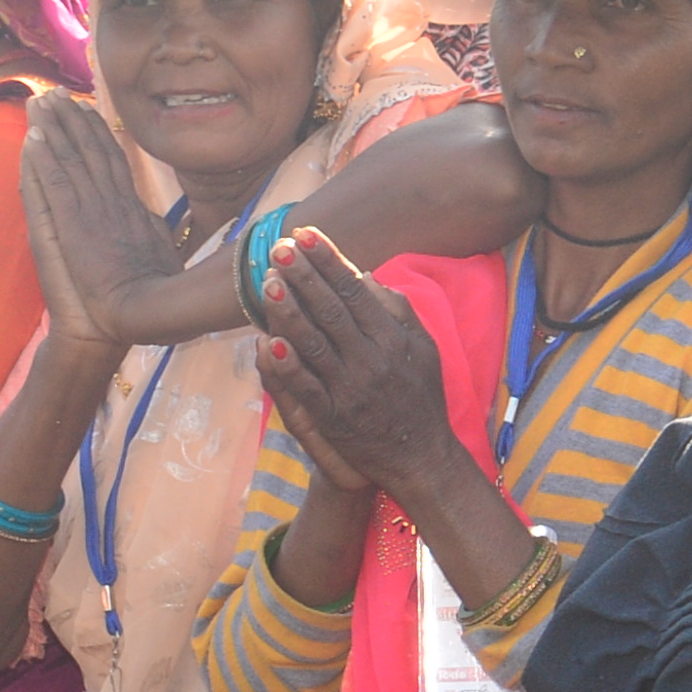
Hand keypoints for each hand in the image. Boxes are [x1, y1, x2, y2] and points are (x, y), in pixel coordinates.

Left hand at [12, 88, 195, 350]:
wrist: (142, 312)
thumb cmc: (153, 295)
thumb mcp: (159, 252)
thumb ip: (151, 230)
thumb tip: (151, 218)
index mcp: (132, 207)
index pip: (112, 160)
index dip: (97, 133)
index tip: (86, 109)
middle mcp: (112, 200)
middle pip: (91, 150)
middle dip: (73, 119)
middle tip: (58, 93)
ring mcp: (91, 209)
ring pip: (71, 158)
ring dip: (55, 128)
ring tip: (41, 103)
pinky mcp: (71, 223)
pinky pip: (54, 182)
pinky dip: (43, 157)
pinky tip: (34, 136)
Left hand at [253, 228, 463, 500]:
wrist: (421, 456)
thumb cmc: (420, 396)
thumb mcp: (423, 348)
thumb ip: (397, 310)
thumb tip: (365, 275)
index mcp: (393, 339)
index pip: (356, 291)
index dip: (329, 261)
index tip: (306, 234)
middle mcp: (373, 360)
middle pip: (332, 311)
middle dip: (305, 277)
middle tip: (279, 248)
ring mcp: (352, 390)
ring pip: (315, 344)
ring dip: (289, 312)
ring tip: (268, 281)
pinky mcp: (334, 418)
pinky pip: (307, 388)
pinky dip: (287, 366)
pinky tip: (267, 342)